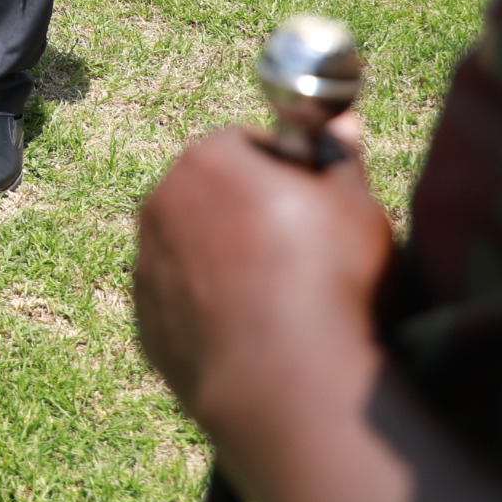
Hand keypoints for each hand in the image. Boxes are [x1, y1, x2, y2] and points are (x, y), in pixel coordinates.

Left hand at [133, 123, 390, 438]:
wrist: (286, 381)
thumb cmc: (330, 280)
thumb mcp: (357, 208)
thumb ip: (339, 159)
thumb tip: (338, 121)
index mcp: (207, 160)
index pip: (246, 143)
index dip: (286, 168)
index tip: (318, 201)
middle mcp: (160, 202)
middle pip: (211, 191)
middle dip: (250, 209)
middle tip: (307, 250)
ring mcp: (146, 262)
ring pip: (193, 246)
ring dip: (227, 259)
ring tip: (285, 298)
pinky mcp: (145, 319)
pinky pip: (182, 299)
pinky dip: (211, 307)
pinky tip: (256, 333)